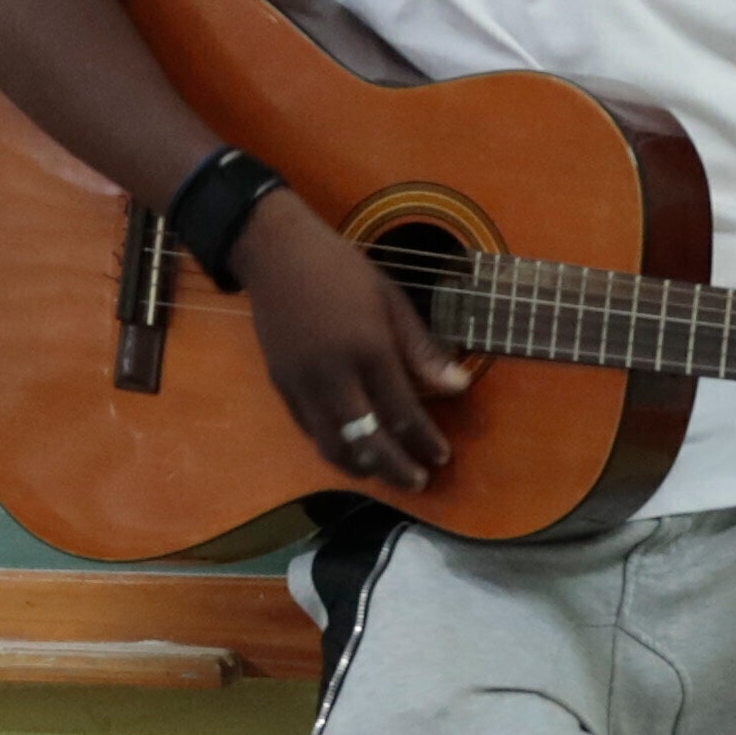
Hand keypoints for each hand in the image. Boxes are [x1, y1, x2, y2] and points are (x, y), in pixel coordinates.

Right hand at [246, 203, 470, 493]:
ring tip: (386, 473)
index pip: (402, 413)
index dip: (424, 441)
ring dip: (363, 467)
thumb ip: (423, 349)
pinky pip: (309, 431)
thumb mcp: (392, 300)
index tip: (442, 455)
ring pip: (333, 446)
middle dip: (396, 468)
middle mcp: (332, 374)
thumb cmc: (342, 270)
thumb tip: (460, 387)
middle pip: (367, 442)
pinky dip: (334, 447)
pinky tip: (354, 449)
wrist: (276, 253)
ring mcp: (302, 384)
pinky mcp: (280, 386)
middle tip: (418, 481)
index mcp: (367, 348)